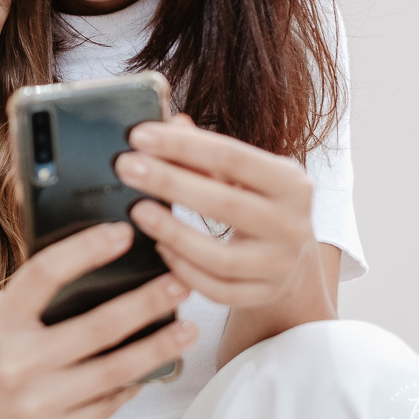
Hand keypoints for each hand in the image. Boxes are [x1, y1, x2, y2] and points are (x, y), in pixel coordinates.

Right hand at [0, 223, 195, 418]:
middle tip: (179, 282)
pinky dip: (133, 385)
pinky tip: (151, 369)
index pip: (44, 273)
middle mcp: (16, 362)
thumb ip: (22, 306)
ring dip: (157, 347)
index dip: (86, 248)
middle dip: (147, 302)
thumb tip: (81, 272)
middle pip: (97, 326)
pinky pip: (106, 405)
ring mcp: (37, 403)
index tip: (121, 233)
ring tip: (185, 329)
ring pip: (114, 370)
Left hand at [116, 115, 321, 307]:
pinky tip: (160, 248)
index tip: (137, 135)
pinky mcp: (262, 295)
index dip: (182, 146)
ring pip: (221, 257)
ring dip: (173, 232)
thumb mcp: (240, 173)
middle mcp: (293, 225)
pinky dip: (184, 270)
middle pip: (224, 204)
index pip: (232, 156)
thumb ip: (204, 150)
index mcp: (291, 182)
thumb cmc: (255, 202)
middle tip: (125, 167)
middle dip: (168, 183)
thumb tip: (170, 123)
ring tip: (138, 211)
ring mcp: (279, 266)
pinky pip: (217, 289)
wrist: (290, 258)